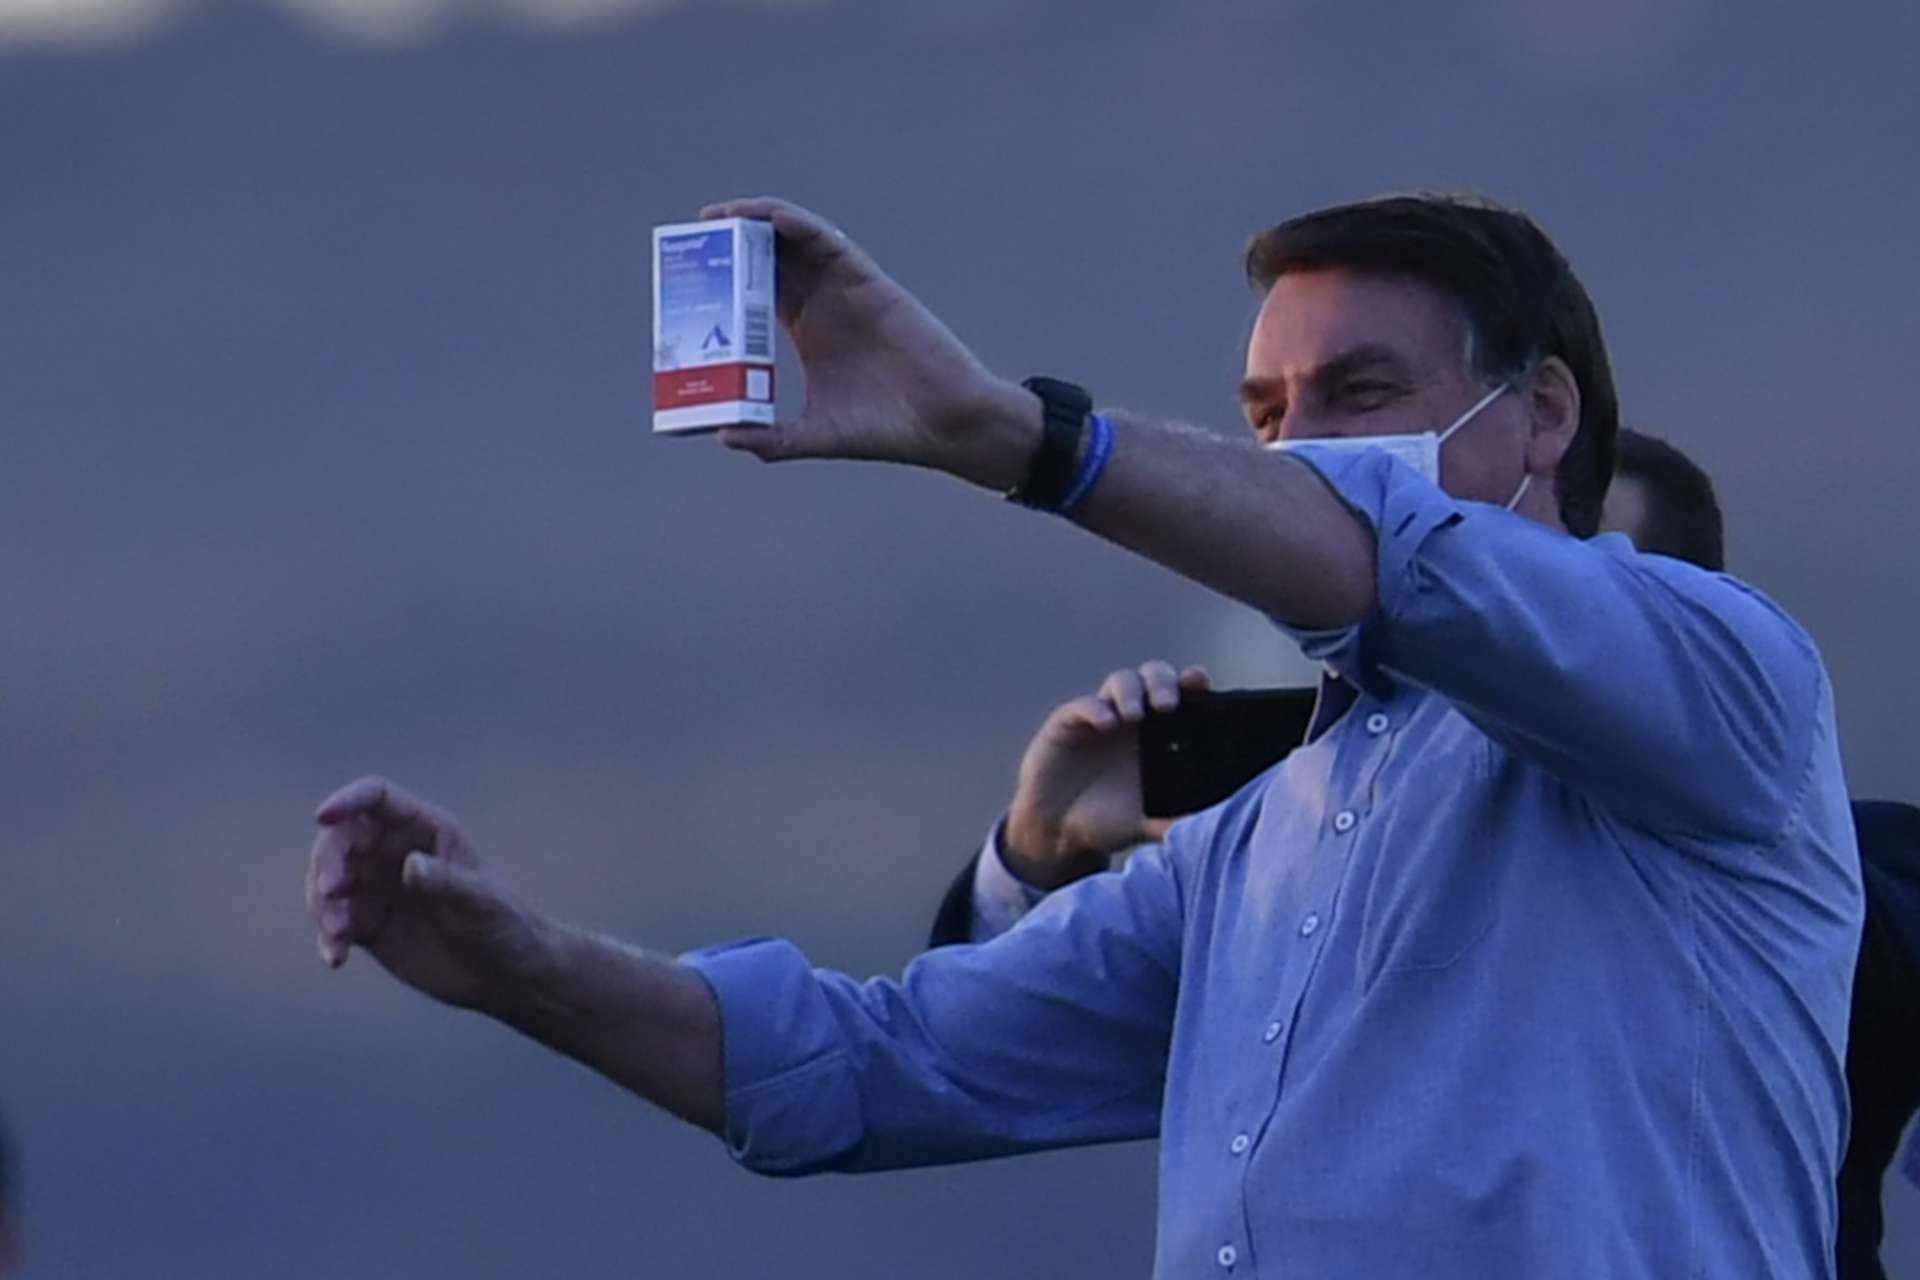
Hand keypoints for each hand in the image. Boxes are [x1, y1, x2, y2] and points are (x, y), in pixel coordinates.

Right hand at [305, 777, 546, 1011]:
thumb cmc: (505, 924)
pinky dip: (327, 937)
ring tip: (337, 935)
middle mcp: (396, 852)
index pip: (377, 798)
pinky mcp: (369, 925)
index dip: (348, 800)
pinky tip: (335, 958)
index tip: (322, 816)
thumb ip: (444, 881)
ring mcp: (379, 888)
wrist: (507, 973)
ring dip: (322, 905)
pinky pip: (334, 923)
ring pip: (328, 882)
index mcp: (427, 830)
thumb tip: (409, 865)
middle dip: (328, 861)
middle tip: (332, 891)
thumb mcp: (480, 901)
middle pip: (341, 839)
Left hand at [698, 197, 1035, 486]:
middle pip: (768, 258)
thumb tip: (721, 437)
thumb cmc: (886, 429)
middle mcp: (822, 303)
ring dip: (756, 221)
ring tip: (720, 217)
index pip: (755, 292)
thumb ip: (772, 439)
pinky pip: (828, 242)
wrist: (942, 423)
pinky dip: (798, 224)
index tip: (688, 276)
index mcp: (807, 330)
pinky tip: (770, 218)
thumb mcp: (815, 435)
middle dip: (732, 242)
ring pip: (794, 241)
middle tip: (695, 234)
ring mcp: (845, 288)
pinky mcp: (868, 281)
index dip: (723, 279)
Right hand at [1002, 661, 1211, 889]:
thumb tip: (1214, 827)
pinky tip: (1106, 723)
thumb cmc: (1109, 822)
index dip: (1193, 683)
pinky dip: (1096, 709)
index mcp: (1162, 734)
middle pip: (1155, 677)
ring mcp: (1103, 715)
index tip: (1201, 683)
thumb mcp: (1146, 824)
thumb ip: (1176, 823)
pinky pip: (1084, 704)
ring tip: (1133, 715)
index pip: (1183, 696)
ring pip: (1122, 681)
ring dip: (1131, 691)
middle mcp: (1135, 717)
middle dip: (1164, 681)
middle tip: (1168, 704)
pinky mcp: (1069, 722)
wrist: (1058, 831)